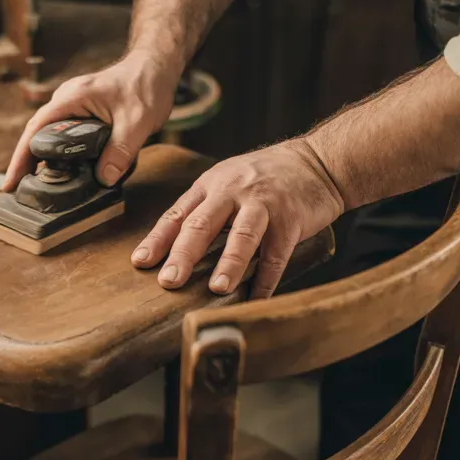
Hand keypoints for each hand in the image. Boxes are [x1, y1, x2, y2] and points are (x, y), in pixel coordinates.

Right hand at [4, 50, 180, 190]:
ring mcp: (73, 107)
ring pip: (50, 137)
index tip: (10, 182)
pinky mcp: (82, 114)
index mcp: (72, 98)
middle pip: (37, 135)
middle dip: (27, 164)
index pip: (36, 129)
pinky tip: (65, 173)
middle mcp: (66, 101)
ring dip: (44, 161)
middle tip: (21, 193)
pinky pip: (65, 136)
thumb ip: (121, 150)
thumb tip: (104, 179)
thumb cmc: (146, 84)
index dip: (21, 158)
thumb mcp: (138, 121)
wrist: (156, 67)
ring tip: (38, 189)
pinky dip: (61, 155)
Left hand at [132, 140, 344, 298]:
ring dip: (229, 264)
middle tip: (169, 281)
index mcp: (211, 186)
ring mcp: (264, 205)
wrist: (318, 161)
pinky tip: (256, 298)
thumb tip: (172, 250)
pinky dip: (267, 279)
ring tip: (217, 288)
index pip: (177, 214)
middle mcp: (233, 192)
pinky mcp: (292, 219)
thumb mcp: (227, 182)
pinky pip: (277, 254)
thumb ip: (203, 211)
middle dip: (183, 254)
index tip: (140, 263)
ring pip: (242, 236)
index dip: (157, 240)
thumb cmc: (265, 177)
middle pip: (203, 224)